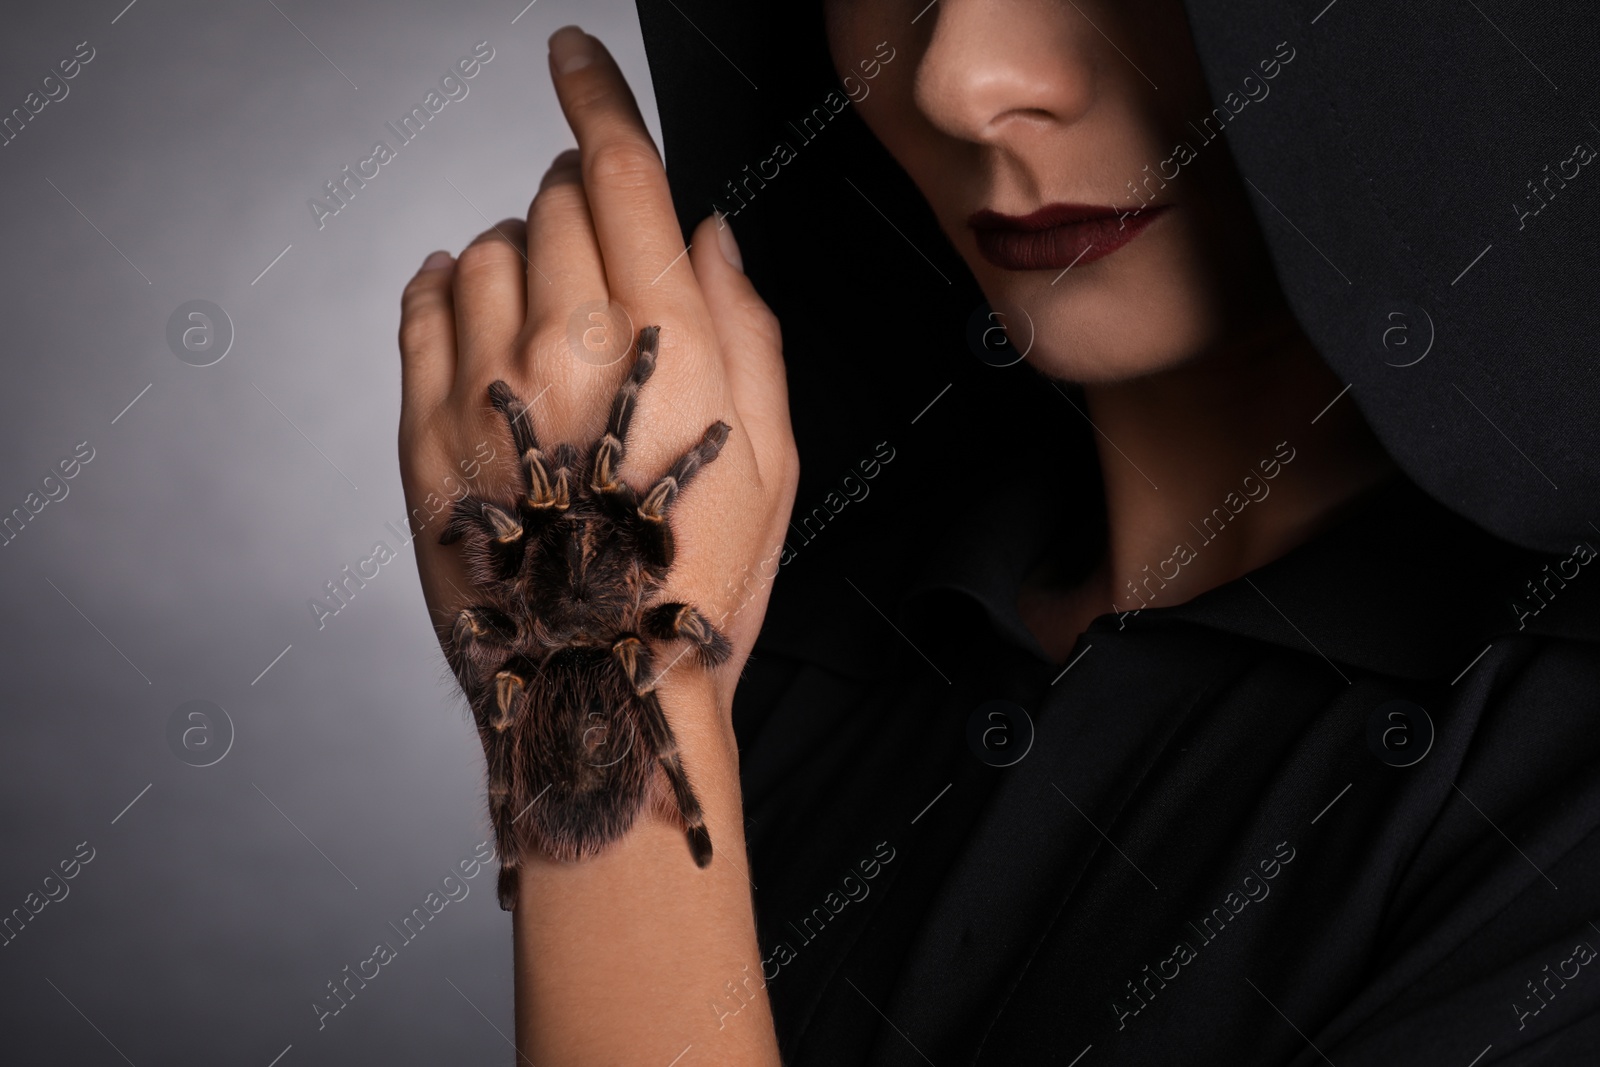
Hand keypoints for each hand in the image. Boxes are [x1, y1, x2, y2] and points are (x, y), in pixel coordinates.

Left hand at [396, 28, 796, 721]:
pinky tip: (473, 304)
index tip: (573, 55)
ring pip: (486, 248)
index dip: (596, 96)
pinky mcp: (425, 433)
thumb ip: (748, 325)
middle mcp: (569, 349)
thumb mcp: (777, 457)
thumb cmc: (699, 585)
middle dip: (578, 201)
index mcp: (669, 345)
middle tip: (602, 259)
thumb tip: (709, 231)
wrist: (600, 696)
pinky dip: (447, 284)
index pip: (620, 173)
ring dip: (520, 251)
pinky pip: (421, 307)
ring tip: (550, 317)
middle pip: (552, 201)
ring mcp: (484, 390)